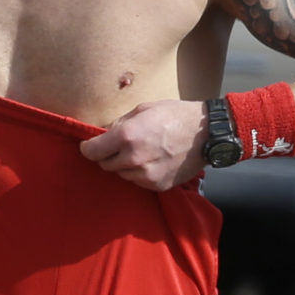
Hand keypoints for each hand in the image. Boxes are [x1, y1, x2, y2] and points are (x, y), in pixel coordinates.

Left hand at [81, 98, 205, 190]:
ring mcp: (146, 175)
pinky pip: (138, 181)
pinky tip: (154, 160)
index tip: (90, 146)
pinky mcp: (157, 185)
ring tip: (142, 151)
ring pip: (122, 174)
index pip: (91, 151)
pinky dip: (140, 173)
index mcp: (127, 137)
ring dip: (125, 165)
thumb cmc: (175, 115)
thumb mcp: (143, 109)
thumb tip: (104, 134)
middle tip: (122, 145)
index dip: (88, 148)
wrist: (206, 134)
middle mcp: (133, 159)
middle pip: (105, 164)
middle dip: (109, 155)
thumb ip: (120, 123)